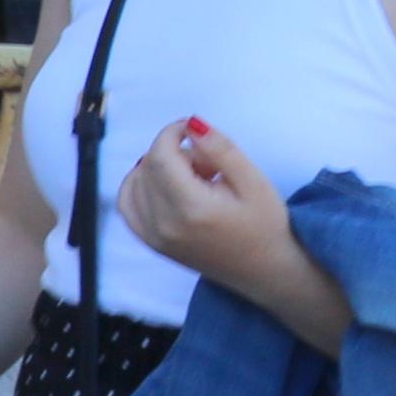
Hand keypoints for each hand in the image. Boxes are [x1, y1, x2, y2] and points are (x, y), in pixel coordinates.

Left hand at [117, 115, 296, 300]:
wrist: (267, 272)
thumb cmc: (266, 225)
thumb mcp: (253, 181)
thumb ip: (221, 149)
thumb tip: (191, 123)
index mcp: (191, 209)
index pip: (160, 157)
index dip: (170, 134)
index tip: (189, 129)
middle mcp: (164, 225)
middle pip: (147, 168)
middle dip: (171, 152)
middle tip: (206, 162)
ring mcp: (154, 238)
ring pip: (133, 184)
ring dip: (155, 169)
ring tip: (193, 177)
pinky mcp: (152, 244)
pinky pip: (127, 206)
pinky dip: (138, 187)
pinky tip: (166, 186)